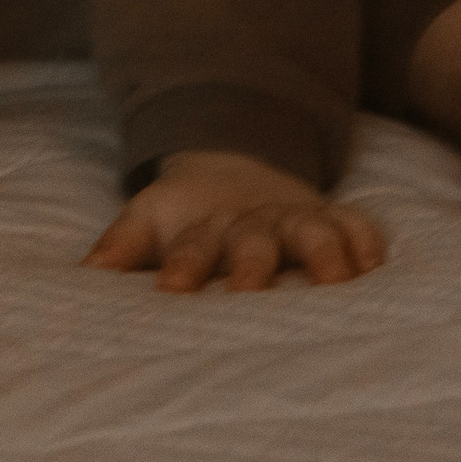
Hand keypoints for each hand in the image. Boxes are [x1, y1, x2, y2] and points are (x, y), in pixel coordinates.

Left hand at [84, 149, 384, 291]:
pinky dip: (368, 243)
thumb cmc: (187, 216)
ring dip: (324, 253)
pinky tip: (377, 268)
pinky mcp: (333, 221)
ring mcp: (296, 220)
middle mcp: (254, 223)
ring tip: (335, 283)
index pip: (192, 247)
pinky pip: (358, 227)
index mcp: (206, 227)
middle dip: (253, 266)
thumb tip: (83, 277)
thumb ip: (119, 247)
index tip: (170, 291)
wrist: (234, 168)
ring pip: (314, 231)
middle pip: (255, 242)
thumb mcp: (148, 220)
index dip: (183, 267)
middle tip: (249, 293)